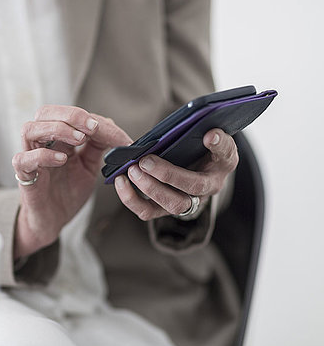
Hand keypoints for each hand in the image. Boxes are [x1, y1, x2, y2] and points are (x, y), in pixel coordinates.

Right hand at [12, 105, 131, 257]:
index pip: (70, 116)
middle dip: (70, 115)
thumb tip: (111, 126)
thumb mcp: (88, 167)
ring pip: (29, 129)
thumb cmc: (67, 193)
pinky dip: (43, 155)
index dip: (93, 120)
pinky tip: (62, 160)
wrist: (53, 221)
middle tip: (92, 127)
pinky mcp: (23, 176)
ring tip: (79, 139)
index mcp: (58, 139)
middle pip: (45, 112)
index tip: (116, 134)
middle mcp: (41, 143)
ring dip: (56, 129)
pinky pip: (24, 159)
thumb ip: (96, 148)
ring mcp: (30, 158)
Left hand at [114, 128, 237, 220]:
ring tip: (132, 170)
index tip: (209, 135)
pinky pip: (148, 211)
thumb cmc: (198, 149)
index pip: (225, 155)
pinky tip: (120, 182)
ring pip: (172, 204)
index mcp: (222, 164)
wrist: (191, 168)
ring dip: (149, 188)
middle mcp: (208, 188)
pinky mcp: (165, 208)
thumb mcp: (208, 137)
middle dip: (169, 174)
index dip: (219, 145)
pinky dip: (132, 199)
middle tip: (146, 160)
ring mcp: (187, 201)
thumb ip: (211, 135)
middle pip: (193, 187)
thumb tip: (210, 134)